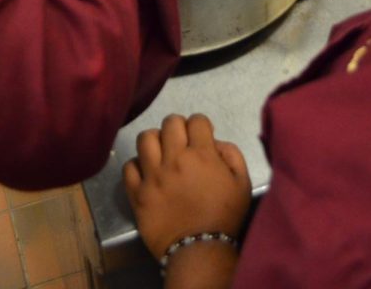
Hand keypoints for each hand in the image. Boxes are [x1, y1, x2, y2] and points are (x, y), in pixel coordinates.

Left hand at [123, 114, 250, 259]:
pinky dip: (136, 166)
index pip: (196, 120)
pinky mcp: (137, 193)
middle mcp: (175, 159)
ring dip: (155, 141)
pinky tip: (146, 172)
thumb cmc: (224, 216)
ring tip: (161, 152)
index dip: (201, 125)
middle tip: (182, 142)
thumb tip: (215, 141)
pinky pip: (128, 167)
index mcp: (201, 155)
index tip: (202, 136)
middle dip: (178, 127)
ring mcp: (153, 176)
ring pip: (145, 138)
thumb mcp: (242, 183)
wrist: (200, 250)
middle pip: (170, 123)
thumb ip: (232, 154)